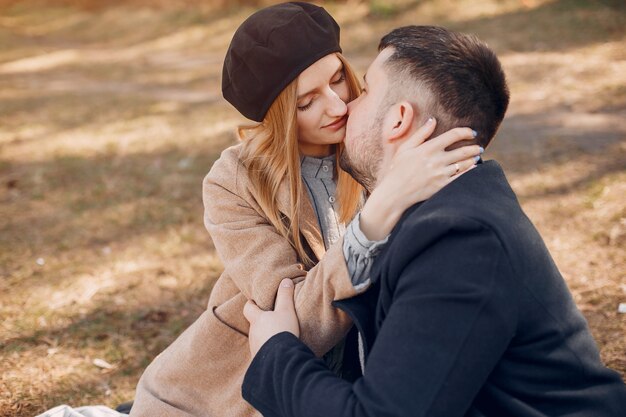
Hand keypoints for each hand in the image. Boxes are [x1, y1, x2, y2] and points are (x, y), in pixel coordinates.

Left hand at [243, 278, 299, 356]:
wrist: (280, 359)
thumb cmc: (282, 331)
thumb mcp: (286, 311)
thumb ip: (285, 296)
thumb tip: (285, 280)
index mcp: (257, 319)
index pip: (248, 308)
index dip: (251, 303)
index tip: (256, 301)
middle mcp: (253, 333)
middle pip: (254, 324)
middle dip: (261, 321)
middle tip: (271, 318)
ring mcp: (255, 347)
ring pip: (258, 338)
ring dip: (265, 336)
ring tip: (277, 335)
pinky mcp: (260, 359)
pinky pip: (262, 351)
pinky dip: (268, 348)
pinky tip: (277, 350)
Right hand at [360, 118, 480, 240]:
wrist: (395, 193)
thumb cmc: (398, 169)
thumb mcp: (405, 148)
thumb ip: (420, 134)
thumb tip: (433, 120)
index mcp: (428, 148)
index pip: (453, 135)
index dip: (465, 132)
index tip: (472, 133)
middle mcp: (437, 160)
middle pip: (463, 150)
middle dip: (474, 147)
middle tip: (479, 147)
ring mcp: (441, 174)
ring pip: (464, 164)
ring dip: (473, 159)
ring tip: (477, 156)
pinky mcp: (442, 186)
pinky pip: (461, 178)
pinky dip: (470, 172)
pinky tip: (473, 168)